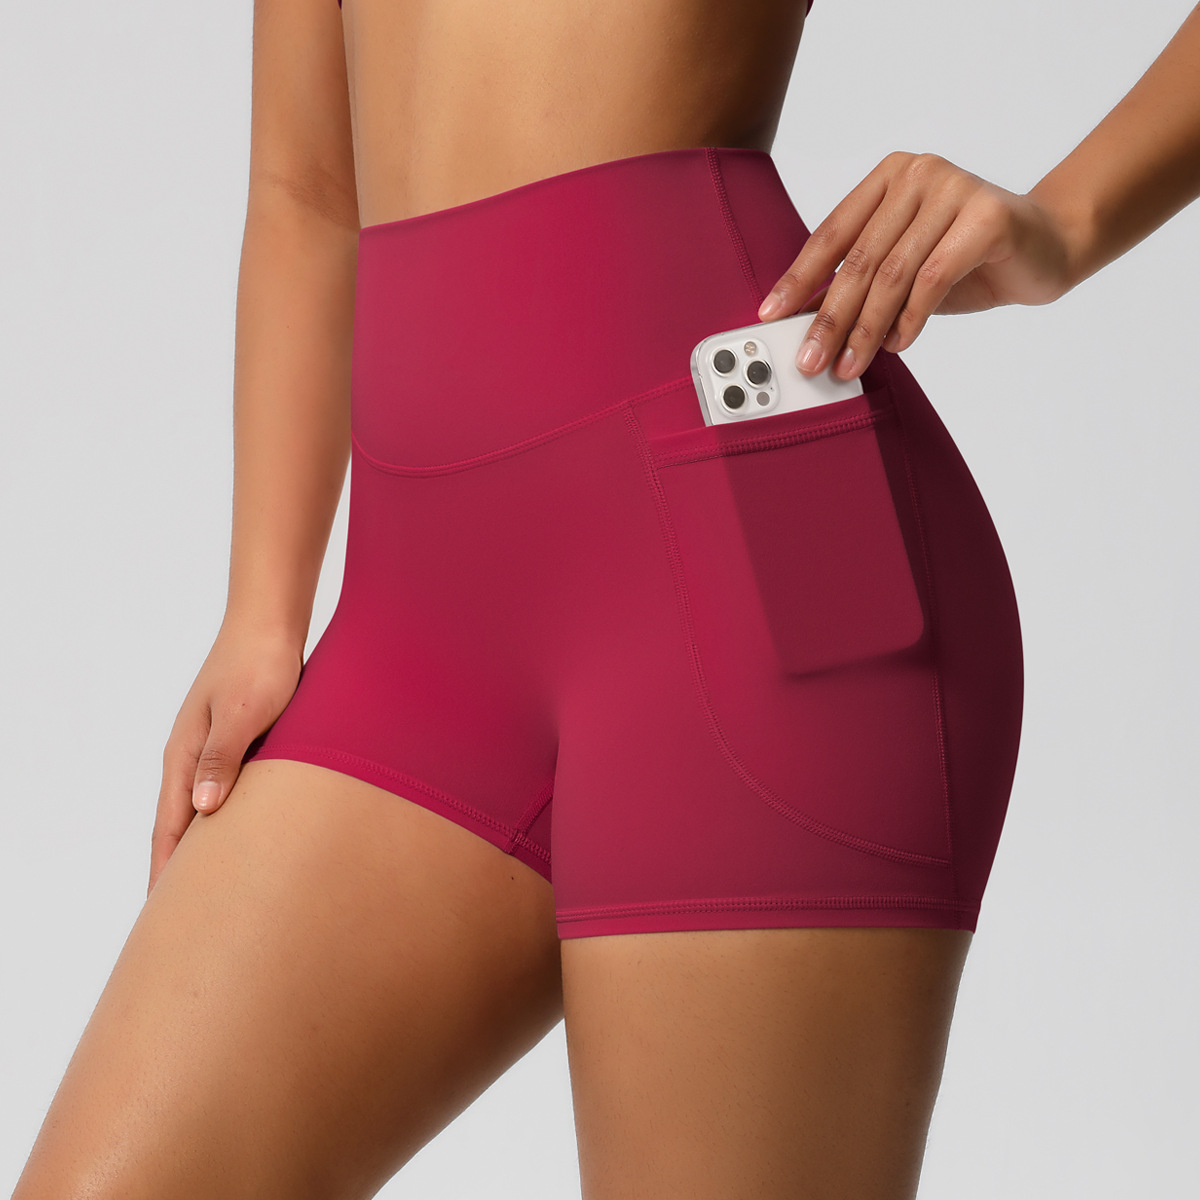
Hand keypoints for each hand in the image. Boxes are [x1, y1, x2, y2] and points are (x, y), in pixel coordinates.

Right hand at [148, 625, 302, 895]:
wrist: (272, 620)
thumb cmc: (260, 664)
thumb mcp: (242, 713)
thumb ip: (222, 759)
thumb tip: (202, 812)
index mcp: (185, 755)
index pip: (171, 828)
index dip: (169, 872)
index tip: (166, 916)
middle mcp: (194, 756)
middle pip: (183, 825)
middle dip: (183, 871)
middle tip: (188, 918)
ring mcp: (216, 748)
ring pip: (208, 809)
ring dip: (208, 847)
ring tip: (218, 888)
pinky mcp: (243, 739)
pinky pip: (232, 790)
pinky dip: (233, 819)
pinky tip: (249, 834)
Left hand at [757, 151, 1084, 379]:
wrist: (1048, 246)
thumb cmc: (967, 260)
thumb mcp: (904, 269)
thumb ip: (862, 283)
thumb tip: (807, 326)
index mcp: (888, 178)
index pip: (831, 234)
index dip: (799, 279)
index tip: (771, 317)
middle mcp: (918, 174)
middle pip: (859, 259)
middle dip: (828, 318)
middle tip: (808, 360)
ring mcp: (954, 188)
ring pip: (893, 273)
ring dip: (865, 329)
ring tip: (847, 366)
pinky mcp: (988, 215)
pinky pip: (934, 277)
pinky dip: (910, 319)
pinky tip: (896, 346)